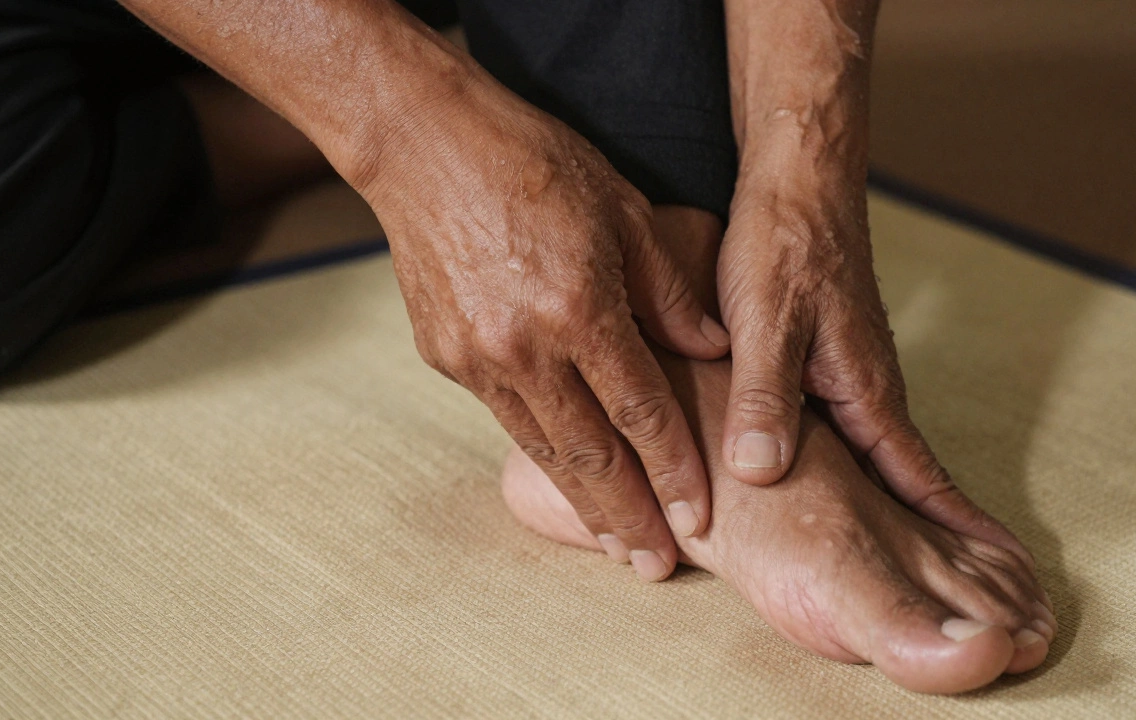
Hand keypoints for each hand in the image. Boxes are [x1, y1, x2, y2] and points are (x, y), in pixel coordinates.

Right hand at [354, 70, 730, 580]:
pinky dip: (540, 451)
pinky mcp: (446, 356)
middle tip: (655, 567)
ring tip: (614, 544)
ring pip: (543, 448)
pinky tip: (565, 474)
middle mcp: (527, 347)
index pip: (642, 413)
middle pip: (590, 454)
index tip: (698, 519)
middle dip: (628, 516)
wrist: (423, 143)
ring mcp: (479, 357)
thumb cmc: (533, 162)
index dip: (674, 472)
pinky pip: (505, 416)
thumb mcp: (624, 209)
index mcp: (582, 308)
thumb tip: (712, 350)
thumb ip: (671, 289)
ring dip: (582, 502)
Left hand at [716, 164, 1033, 565]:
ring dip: (895, 505)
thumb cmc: (783, 245)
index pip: (914, 480)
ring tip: (910, 560)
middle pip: (904, 478)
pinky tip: (840, 482)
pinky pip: (851, 427)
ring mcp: (856, 373)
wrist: (799, 178)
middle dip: (930, 536)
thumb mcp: (762, 324)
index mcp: (864, 392)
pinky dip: (858, 466)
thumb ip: (762, 399)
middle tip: (963, 595)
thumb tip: (760, 474)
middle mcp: (871, 389)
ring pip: (875, 455)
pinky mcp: (834, 358)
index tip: (985, 588)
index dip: (946, 534)